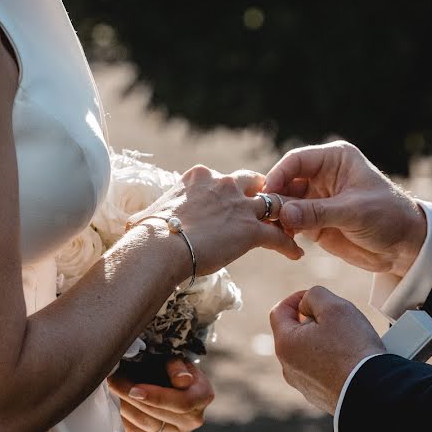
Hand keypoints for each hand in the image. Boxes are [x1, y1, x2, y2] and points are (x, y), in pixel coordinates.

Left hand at [108, 357, 214, 431]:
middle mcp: (193, 420)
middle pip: (158, 414)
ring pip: (145, 424)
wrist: (165, 386)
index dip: (157, 397)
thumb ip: (177, 366)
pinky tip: (115, 406)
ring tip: (111, 390)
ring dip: (124, 406)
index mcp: (203, 396)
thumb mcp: (173, 359)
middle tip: (112, 381)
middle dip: (131, 397)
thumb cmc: (167, 368)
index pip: (182, 403)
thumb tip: (182, 381)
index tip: (134, 389)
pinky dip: (123, 421)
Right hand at [130, 166, 303, 275]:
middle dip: (265, 194)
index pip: (226, 179)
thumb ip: (158, 212)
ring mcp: (239, 206)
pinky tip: (295, 254)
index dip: (235, 191)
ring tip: (294, 229)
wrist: (158, 247)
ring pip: (274, 205)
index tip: (237, 203)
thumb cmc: (147, 235)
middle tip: (272, 208)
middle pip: (255, 183)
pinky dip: (289, 245)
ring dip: (285, 217)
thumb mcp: (152, 213)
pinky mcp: (250, 229)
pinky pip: (278, 235)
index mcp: (200, 176)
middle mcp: (222, 184)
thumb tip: (136, 224)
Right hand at [264, 141, 426, 277]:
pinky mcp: (314, 222)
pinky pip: (290, 224)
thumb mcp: (354, 212)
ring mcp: (316, 200)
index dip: (279, 175)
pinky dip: (283, 231)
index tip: (268, 193)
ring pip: (285, 204)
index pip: (297, 161)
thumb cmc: (388, 216)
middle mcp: (321, 176)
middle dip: (274, 199)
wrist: (404, 246)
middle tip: (264, 216)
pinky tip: (281, 241)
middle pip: (285, 182)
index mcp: (334, 159)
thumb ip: (318, 212)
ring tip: (271, 230)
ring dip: (276, 217)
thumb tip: (284, 213)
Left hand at [270, 286, 385, 413]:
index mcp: (285, 345)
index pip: (279, 311)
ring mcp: (303, 384)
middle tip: (336, 318)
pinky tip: (350, 359)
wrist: (373, 392)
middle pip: (294, 332)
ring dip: (322, 341)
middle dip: (312, 320)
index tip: (314, 298)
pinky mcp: (319, 395)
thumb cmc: (353, 350)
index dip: (297, 298)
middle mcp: (288, 368)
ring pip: (307, 352)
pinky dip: (331, 361)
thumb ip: (315, 295)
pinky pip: (321, 371)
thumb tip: (307, 303)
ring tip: (346, 339)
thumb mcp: (335, 307)